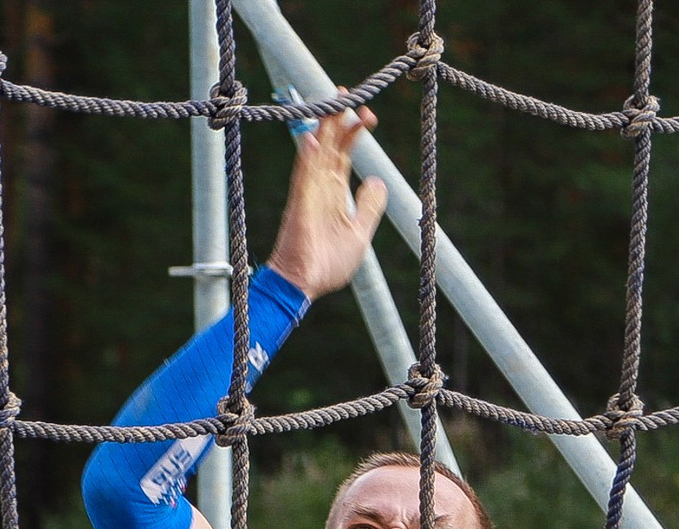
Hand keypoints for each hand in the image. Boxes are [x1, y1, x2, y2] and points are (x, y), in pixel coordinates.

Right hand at [264, 95, 388, 300]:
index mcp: (334, 192)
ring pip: (316, 153)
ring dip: (324, 128)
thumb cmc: (328, 263)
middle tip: (350, 93)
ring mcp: (308, 194)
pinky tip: (312, 138)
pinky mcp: (300, 206)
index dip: (354, 133)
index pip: (343, 154)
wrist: (305, 284)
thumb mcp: (360, 232)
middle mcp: (320, 187)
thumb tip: (377, 181)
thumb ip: (368, 207)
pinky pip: (303, 177)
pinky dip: (307, 158)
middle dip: (339, 120)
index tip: (368, 116)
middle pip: (329, 145)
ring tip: (333, 103)